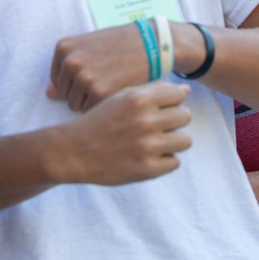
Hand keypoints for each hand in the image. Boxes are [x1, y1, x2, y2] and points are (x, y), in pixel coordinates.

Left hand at [48, 22, 152, 110]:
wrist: (152, 44)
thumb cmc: (120, 45)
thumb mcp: (89, 47)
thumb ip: (67, 68)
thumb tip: (48, 94)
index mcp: (63, 48)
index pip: (57, 80)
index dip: (76, 81)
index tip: (95, 71)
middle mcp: (70, 62)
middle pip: (65, 95)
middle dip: (83, 92)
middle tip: (105, 78)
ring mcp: (84, 78)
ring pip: (76, 106)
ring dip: (92, 101)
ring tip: (111, 84)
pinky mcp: (99, 93)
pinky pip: (90, 111)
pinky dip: (103, 107)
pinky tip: (116, 92)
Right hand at [53, 81, 193, 184]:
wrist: (72, 151)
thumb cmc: (98, 121)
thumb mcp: (121, 97)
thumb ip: (153, 92)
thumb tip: (186, 90)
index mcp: (139, 99)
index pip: (178, 94)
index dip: (170, 101)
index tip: (159, 108)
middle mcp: (145, 121)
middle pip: (185, 116)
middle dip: (173, 121)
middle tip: (156, 127)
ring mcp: (147, 146)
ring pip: (185, 141)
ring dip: (173, 141)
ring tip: (154, 142)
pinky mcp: (147, 169)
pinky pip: (174, 162)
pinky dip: (164, 160)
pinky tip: (147, 156)